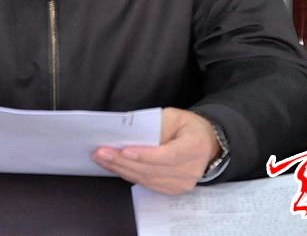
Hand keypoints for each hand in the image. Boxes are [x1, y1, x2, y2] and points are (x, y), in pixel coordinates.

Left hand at [92, 107, 218, 194]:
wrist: (206, 144)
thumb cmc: (187, 127)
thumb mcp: (174, 116)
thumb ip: (155, 125)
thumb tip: (130, 133)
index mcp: (195, 147)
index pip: (168, 155)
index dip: (145, 155)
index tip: (124, 151)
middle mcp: (191, 170)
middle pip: (152, 169)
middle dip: (123, 162)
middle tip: (101, 152)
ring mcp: (183, 183)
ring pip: (147, 179)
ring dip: (121, 169)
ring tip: (102, 159)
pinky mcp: (174, 190)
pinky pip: (147, 184)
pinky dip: (129, 175)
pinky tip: (114, 167)